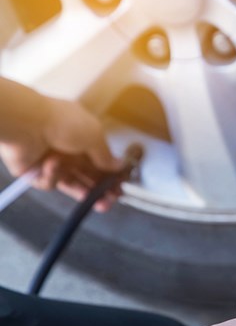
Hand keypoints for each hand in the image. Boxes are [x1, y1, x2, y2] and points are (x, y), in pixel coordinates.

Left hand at [0, 96, 121, 211]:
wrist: (26, 123)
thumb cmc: (62, 122)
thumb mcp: (94, 136)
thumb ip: (106, 156)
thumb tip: (120, 166)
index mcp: (83, 137)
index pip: (100, 161)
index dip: (110, 175)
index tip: (120, 187)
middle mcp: (68, 150)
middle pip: (87, 175)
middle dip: (100, 189)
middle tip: (110, 201)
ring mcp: (51, 162)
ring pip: (71, 183)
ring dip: (84, 191)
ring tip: (98, 203)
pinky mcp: (35, 173)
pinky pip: (50, 182)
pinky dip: (52, 175)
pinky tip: (51, 165)